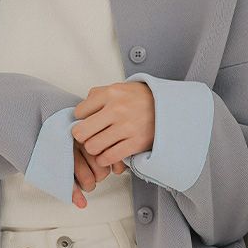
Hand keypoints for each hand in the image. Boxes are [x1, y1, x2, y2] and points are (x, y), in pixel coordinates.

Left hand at [71, 80, 154, 207]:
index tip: (87, 122)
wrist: (168, 107)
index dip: (80, 119)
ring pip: (92, 147)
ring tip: (99, 146)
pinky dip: (104, 159)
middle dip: (82, 137)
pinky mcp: (136, 143)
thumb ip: (97, 95)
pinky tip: (107, 154)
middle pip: (81, 132)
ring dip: (94, 149)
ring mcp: (127, 127)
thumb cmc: (140, 99)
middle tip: (89, 136)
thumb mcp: (118, 88)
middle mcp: (117, 109)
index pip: (79, 112)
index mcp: (110, 93)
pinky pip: (108, 157)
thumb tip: (80, 112)